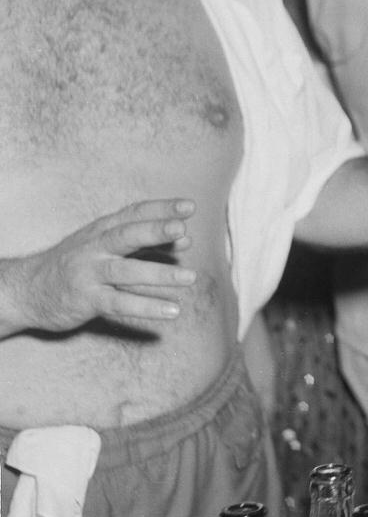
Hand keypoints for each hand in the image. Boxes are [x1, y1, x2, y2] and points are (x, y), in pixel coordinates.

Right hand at [1, 200, 196, 334]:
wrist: (27, 289)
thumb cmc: (78, 263)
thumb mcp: (107, 246)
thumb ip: (147, 242)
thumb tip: (187, 239)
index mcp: (102, 230)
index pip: (134, 213)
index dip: (161, 209)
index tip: (189, 206)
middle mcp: (95, 247)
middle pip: (126, 235)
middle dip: (154, 230)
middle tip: (182, 228)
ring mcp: (89, 274)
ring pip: (126, 271)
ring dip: (159, 273)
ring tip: (191, 277)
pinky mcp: (87, 300)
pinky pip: (120, 303)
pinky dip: (147, 307)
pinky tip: (172, 310)